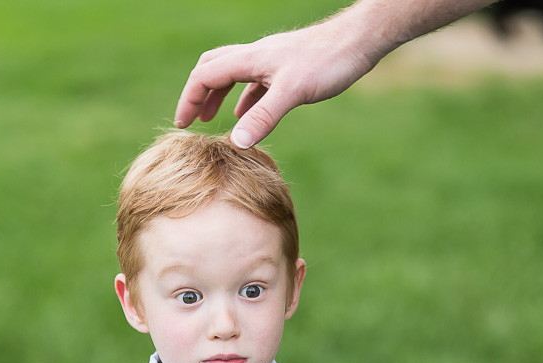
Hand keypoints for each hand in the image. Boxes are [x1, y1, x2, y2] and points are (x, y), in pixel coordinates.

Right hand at [174, 13, 387, 148]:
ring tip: (212, 119)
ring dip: (219, 96)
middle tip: (191, 120)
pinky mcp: (287, 70)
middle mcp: (255, 57)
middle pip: (213, 69)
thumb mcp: (293, 92)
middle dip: (198, 94)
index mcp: (249, 59)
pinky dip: (245, 100)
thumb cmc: (328, 61)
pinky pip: (255, 84)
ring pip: (233, 75)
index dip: (189, 99)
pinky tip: (249, 116)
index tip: (182, 124)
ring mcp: (271, 62)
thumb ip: (264, 116)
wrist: (359, 41)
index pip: (204, 76)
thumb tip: (236, 142)